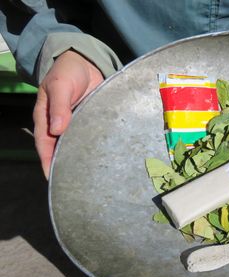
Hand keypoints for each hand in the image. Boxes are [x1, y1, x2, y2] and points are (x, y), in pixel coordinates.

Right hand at [33, 50, 103, 177]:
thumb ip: (59, 106)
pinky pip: (93, 138)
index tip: (54, 179)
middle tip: (78, 185)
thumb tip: (57, 129)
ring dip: (84, 159)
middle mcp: (61, 127)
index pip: (45, 146)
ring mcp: (77, 126)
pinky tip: (106, 158)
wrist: (85, 62)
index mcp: (47, 120)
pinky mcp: (92, 123)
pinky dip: (97, 148)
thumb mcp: (59, 86)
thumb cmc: (67, 72)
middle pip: (61, 150)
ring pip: (78, 146)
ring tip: (94, 177)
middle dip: (67, 166)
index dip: (48, 162)